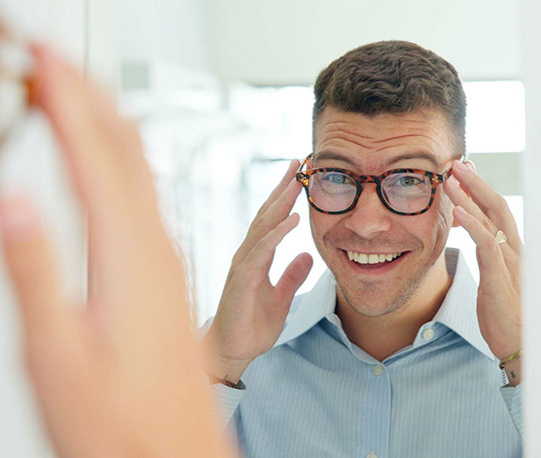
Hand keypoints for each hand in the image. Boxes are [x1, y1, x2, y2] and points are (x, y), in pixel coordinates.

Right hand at [0, 46, 231, 457]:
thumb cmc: (121, 427)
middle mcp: (156, 249)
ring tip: (76, 93)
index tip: (43, 59)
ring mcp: (166, 262)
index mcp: (129, 258)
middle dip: (90, 96)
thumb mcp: (59, 358)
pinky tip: (111, 166)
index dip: (67, 101)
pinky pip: (146, 198)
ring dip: (107, 123)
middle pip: (125, 149)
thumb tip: (11, 200)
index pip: (95, 156)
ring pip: (139, 170)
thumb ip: (35, 275)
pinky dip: (121, 162)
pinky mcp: (165, 278)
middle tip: (55, 59)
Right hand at [204, 163, 312, 383]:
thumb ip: (292, 276)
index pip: (271, 220)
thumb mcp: (281, 297)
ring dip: (279, 203)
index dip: (284, 197)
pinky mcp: (242, 279)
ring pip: (262, 226)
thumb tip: (308, 256)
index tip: (299, 176)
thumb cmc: (251, 325)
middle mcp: (247, 255)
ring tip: (296, 182)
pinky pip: (260, 251)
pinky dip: (276, 234)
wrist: (232, 351)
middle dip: (281, 188)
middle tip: (297, 163)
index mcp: (257, 257)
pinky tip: (291, 220)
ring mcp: (243, 264)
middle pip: (265, 214)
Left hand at [444, 160, 521, 383]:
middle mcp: (513, 251)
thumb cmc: (504, 315)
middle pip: (496, 206)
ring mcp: (509, 262)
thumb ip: (485, 257)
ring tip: (449, 178)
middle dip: (475, 182)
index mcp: (510, 250)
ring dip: (469, 195)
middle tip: (455, 163)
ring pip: (491, 219)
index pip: (496, 211)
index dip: (479, 190)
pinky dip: (473, 223)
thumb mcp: (491, 279)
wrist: (520, 346)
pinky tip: (457, 210)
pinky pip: (487, 244)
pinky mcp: (501, 277)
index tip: (461, 172)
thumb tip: (473, 238)